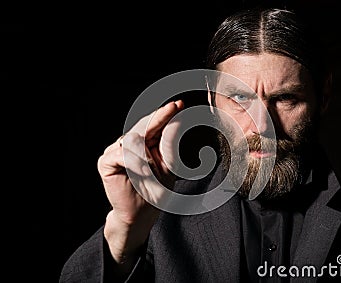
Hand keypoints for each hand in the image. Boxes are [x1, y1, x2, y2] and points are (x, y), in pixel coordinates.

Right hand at [98, 100, 183, 265]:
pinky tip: (142, 172)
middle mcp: (128, 143)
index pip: (154, 124)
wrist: (141, 213)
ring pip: (134, 139)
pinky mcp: (106, 161)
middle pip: (144, 125)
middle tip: (174, 107)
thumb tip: (177, 120)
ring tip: (152, 173)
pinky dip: (135, 163)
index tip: (179, 104)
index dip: (165, 113)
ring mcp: (116, 151)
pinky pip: (123, 153)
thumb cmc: (155, 190)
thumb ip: (170, 143)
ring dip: (148, 155)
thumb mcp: (169, 165)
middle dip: (160, 118)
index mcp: (144, 143)